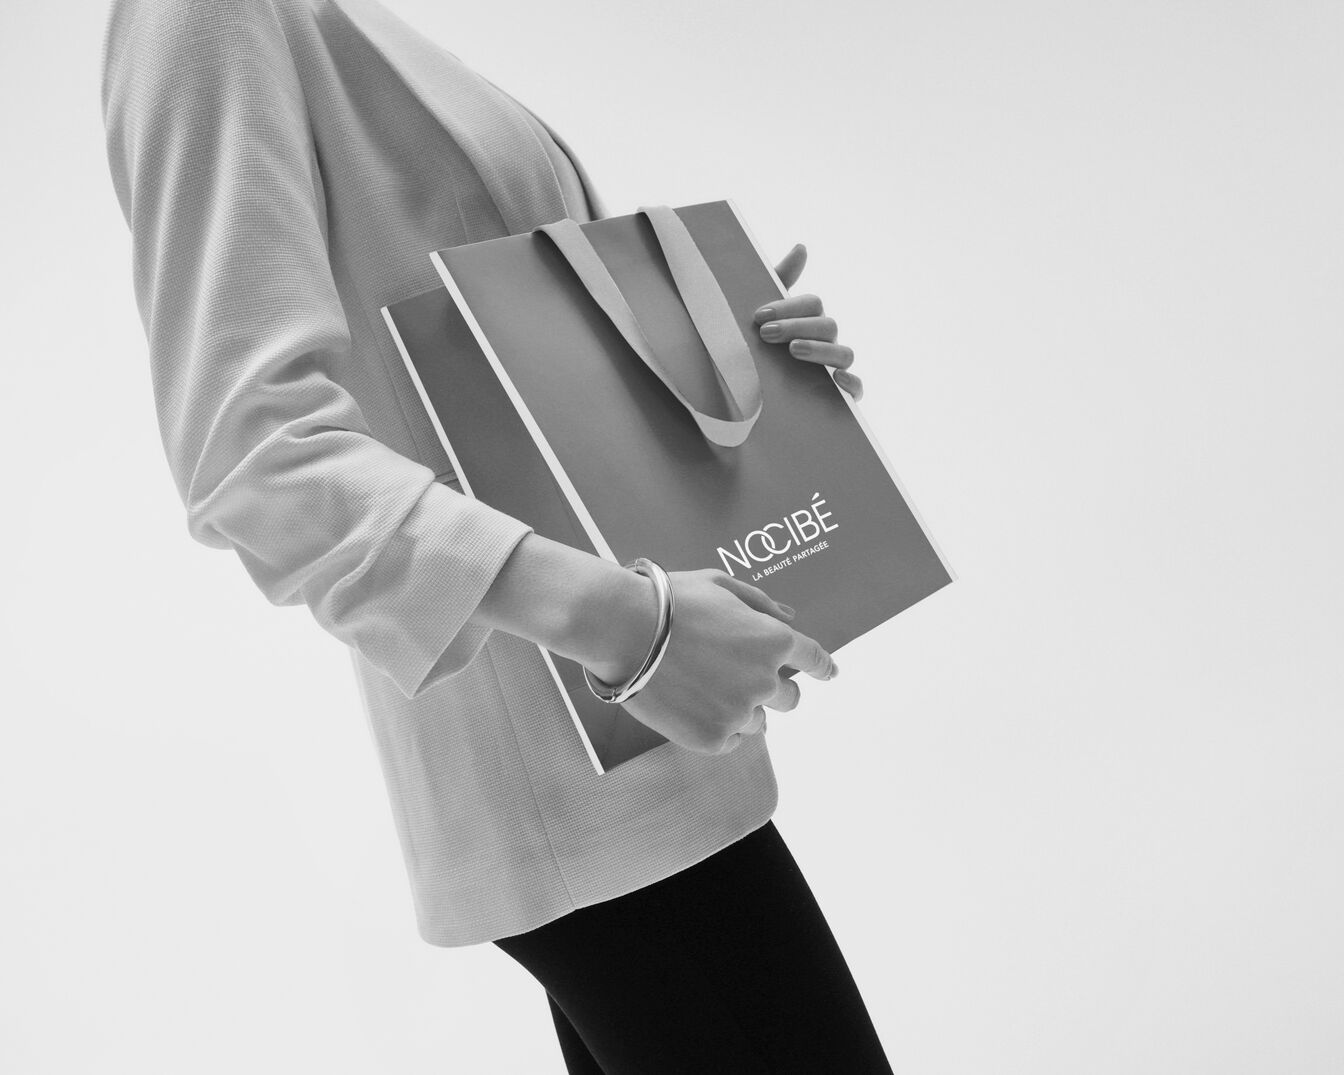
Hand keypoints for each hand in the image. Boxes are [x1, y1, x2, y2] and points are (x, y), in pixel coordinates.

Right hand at [585, 568, 838, 755]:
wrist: (622, 629)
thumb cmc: (668, 600)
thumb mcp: (719, 585)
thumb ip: (760, 604)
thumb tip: (791, 618)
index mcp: (773, 640)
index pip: (814, 659)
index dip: (823, 667)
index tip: (829, 673)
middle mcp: (765, 680)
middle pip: (790, 698)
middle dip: (774, 689)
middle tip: (739, 678)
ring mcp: (740, 712)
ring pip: (757, 721)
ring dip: (740, 707)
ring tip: (700, 686)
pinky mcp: (713, 738)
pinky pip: (730, 740)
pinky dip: (717, 727)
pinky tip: (690, 706)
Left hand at [753, 243, 862, 400]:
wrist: (752, 394)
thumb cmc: (763, 345)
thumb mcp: (765, 316)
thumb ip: (780, 280)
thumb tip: (801, 247)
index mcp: (810, 320)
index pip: (811, 304)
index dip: (787, 307)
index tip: (759, 316)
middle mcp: (827, 341)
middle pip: (826, 326)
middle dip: (796, 327)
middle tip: (766, 334)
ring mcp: (835, 367)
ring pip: (843, 354)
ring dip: (819, 350)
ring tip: (793, 350)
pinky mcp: (840, 395)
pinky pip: (857, 388)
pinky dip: (851, 383)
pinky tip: (836, 380)